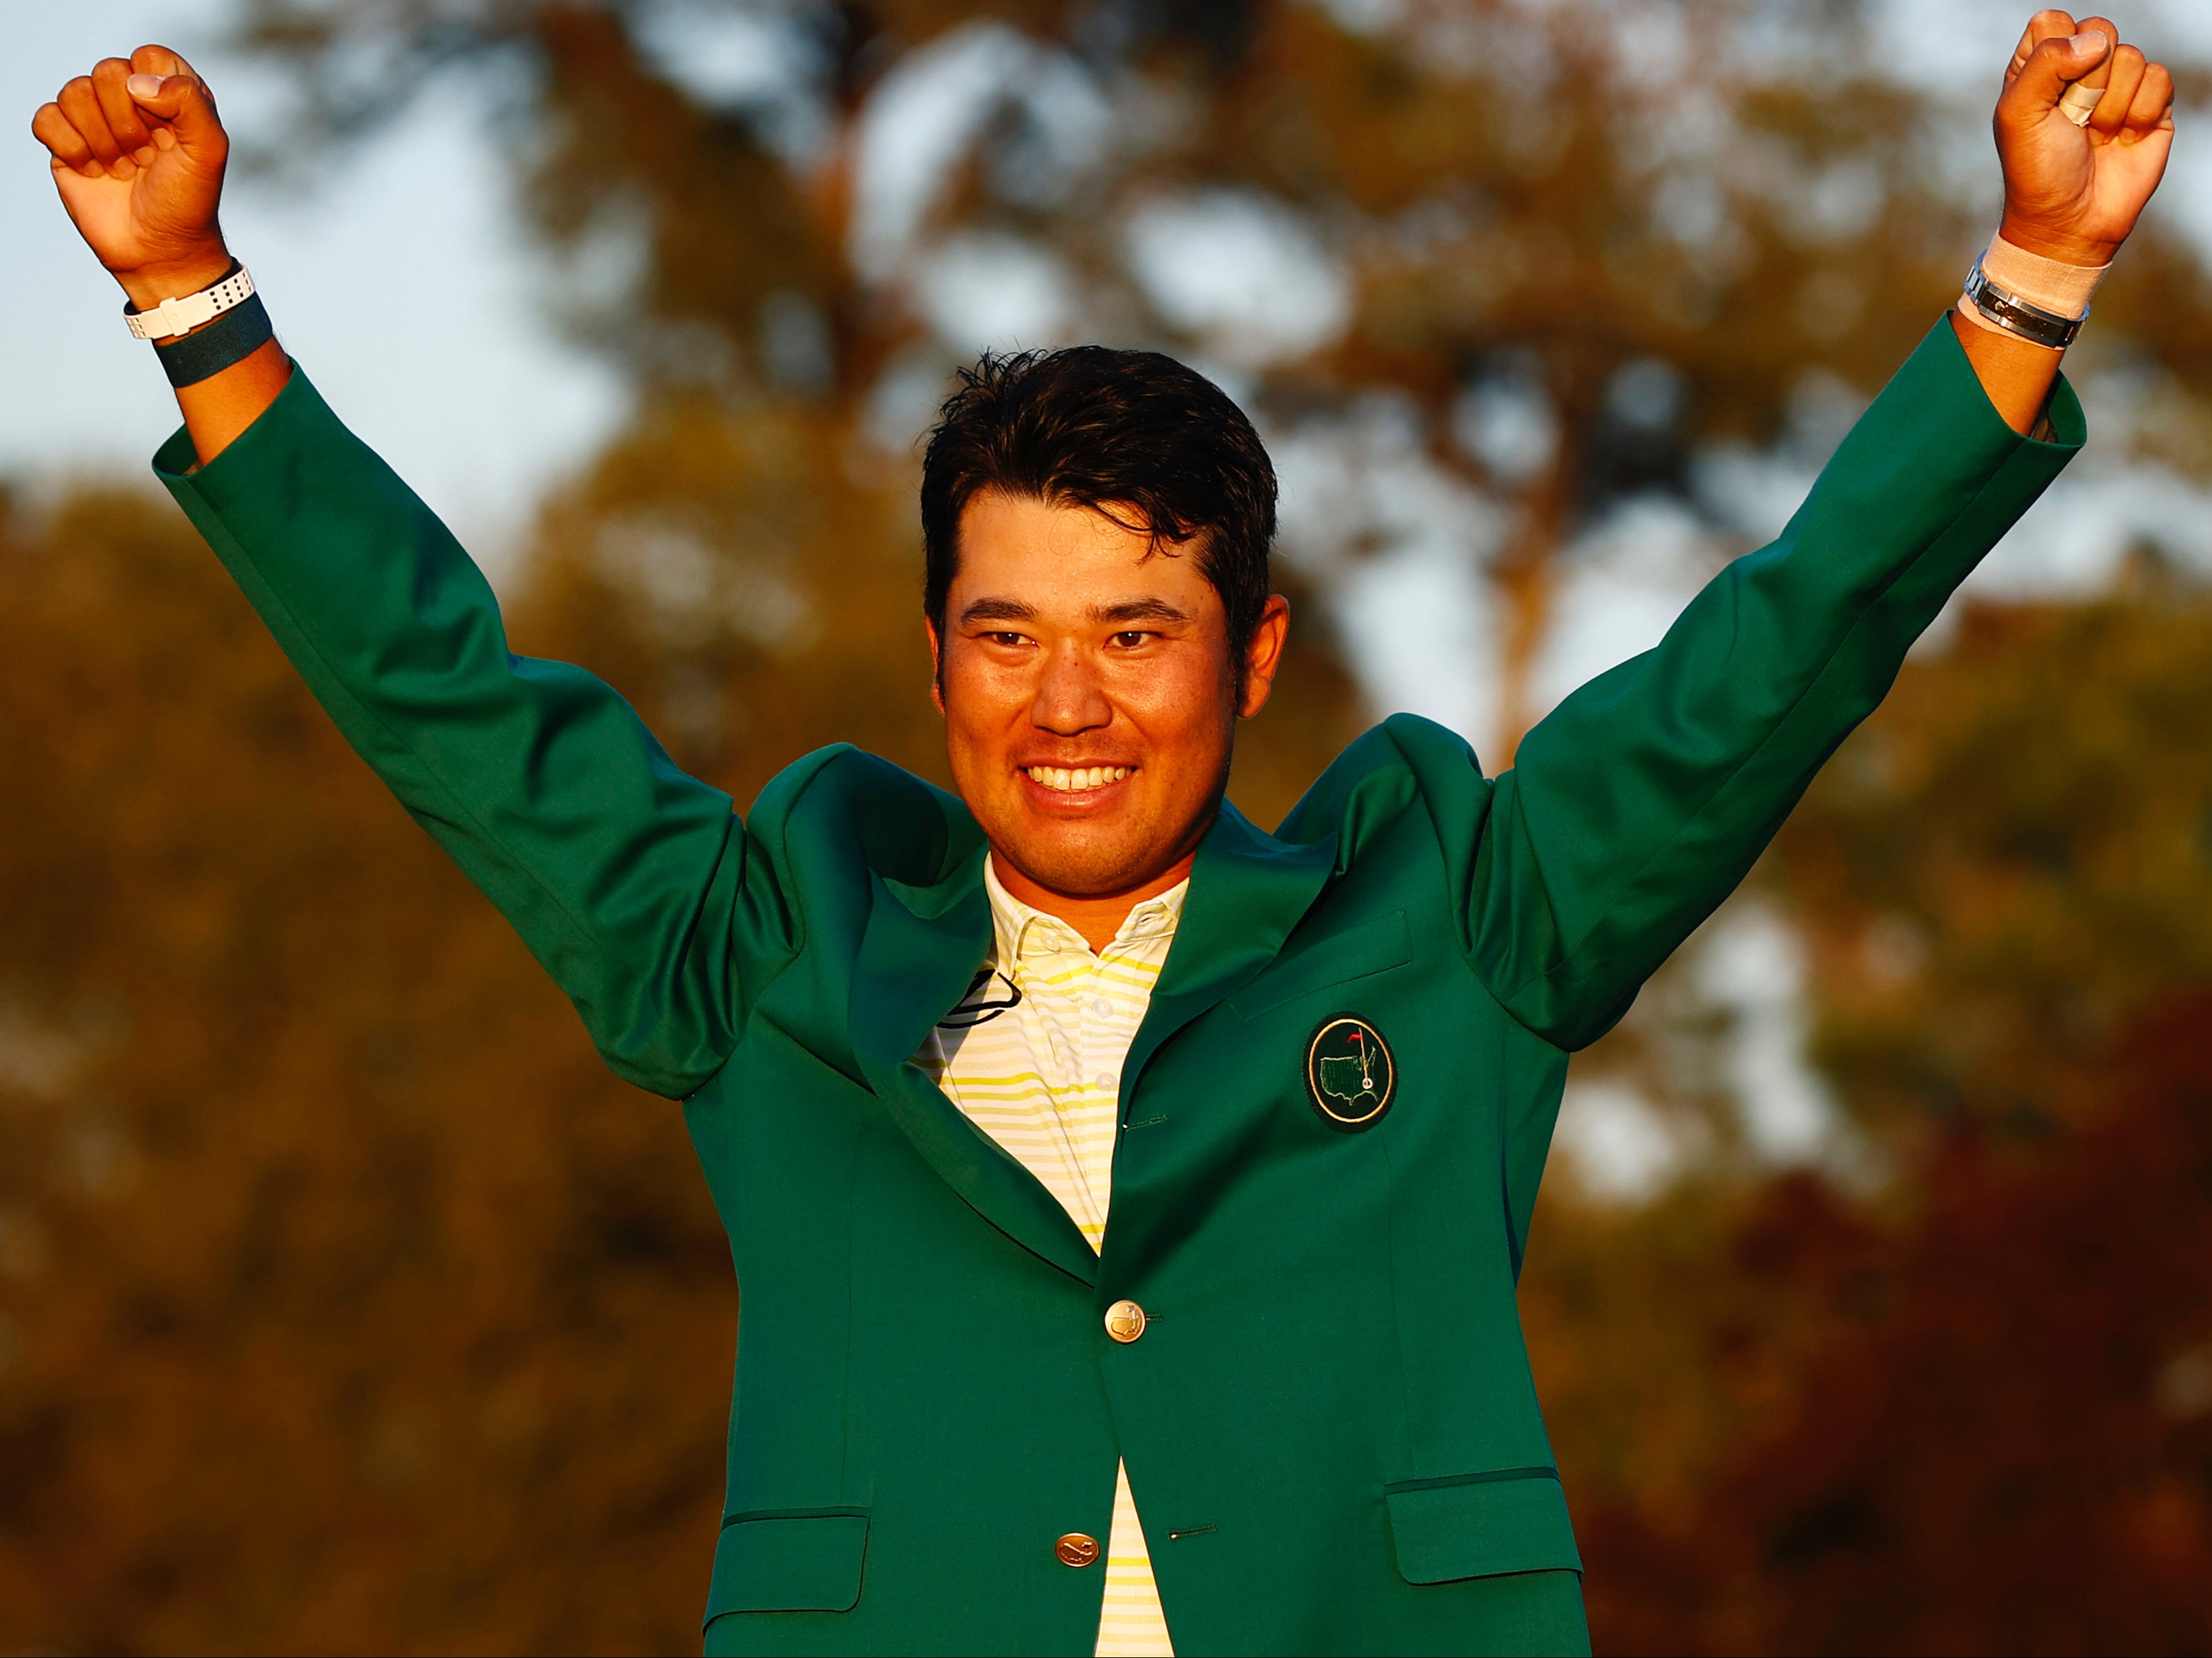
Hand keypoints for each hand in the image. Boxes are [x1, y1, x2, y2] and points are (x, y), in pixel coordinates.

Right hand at [31, 44, 232, 310]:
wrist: (159, 250)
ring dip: (103, 140)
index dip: (156, 92)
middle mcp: (130, 100)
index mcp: (170, 94)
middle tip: (146, 158)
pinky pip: (47, 118)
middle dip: (128, 123)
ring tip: (124, 169)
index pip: (149, 57)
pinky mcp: (64, 142)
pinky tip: (95, 172)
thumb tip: (136, 82)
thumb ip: (190, 101)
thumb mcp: (209, 151)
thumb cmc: (188, 200)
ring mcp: (94, 120)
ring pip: (73, 91)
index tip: (169, 132)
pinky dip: (72, 149)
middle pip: (107, 71)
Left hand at [1995, 11, 2175, 266]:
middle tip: (2073, 118)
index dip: (2056, 50)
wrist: (2071, 221)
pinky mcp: (2151, 104)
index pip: (2054, 21)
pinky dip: (2139, 113)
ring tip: (2095, 136)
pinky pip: (2159, 79)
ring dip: (2112, 104)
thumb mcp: (2018, 114)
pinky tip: (2123, 139)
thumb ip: (2045, 62)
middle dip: (2087, 79)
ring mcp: (2117, 86)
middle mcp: (2079, 71)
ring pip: (2131, 56)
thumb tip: (2096, 40)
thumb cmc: (2036, 170)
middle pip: (2099, 30)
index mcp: (2038, 67)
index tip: (2047, 92)